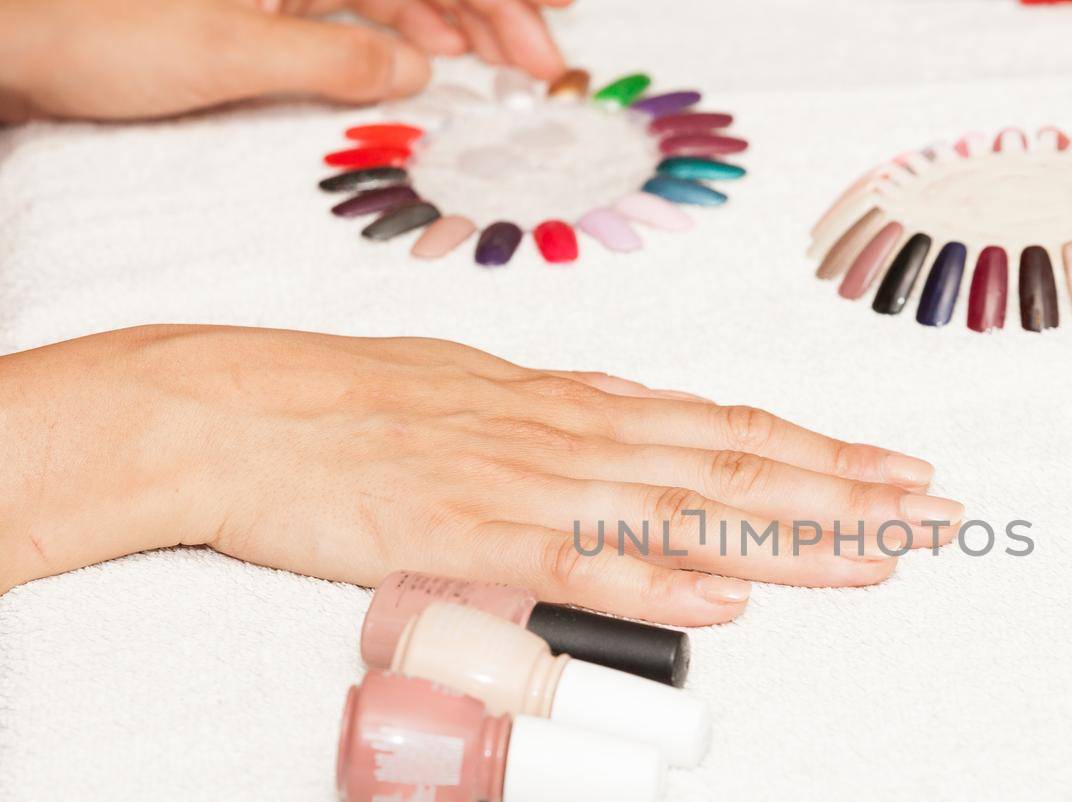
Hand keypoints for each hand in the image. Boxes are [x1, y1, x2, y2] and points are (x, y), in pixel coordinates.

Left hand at [0, 0, 572, 121]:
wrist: (13, 38)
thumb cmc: (105, 33)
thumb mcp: (232, 53)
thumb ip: (337, 57)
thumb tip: (418, 69)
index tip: (561, 10)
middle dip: (491, 11)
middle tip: (543, 65)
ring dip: (452, 23)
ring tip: (500, 68)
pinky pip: (354, 1)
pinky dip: (398, 28)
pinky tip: (428, 57)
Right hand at [0, 327, 962, 624]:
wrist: (237, 410)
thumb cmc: (352, 403)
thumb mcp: (480, 388)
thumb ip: (565, 411)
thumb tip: (638, 408)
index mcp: (580, 407)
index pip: (730, 430)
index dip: (822, 452)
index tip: (898, 470)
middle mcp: (578, 435)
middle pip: (739, 465)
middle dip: (849, 491)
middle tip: (939, 511)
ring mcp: (532, 482)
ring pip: (688, 509)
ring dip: (792, 531)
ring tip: (883, 550)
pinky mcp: (474, 534)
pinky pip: (584, 562)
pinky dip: (662, 579)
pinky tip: (731, 596)